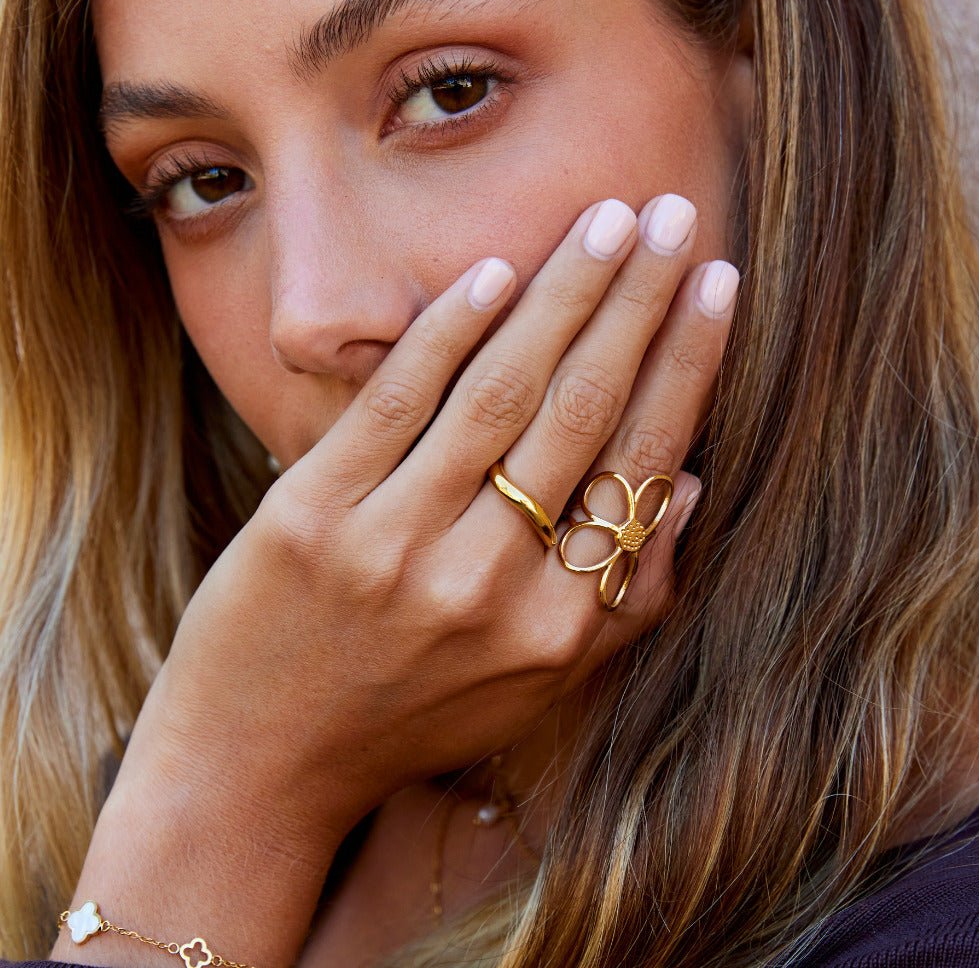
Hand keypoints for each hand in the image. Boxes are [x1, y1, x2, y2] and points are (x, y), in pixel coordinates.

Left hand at [55, 194, 736, 966]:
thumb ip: (626, 600)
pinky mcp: (311, 515)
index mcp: (556, 624)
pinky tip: (495, 271)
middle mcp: (487, 584)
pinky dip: (447, 332)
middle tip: (673, 216)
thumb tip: (688, 485)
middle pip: (581, 411)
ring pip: (499, 392)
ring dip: (562, 292)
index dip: (684, 365)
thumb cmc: (413, 715)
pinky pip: (395, 404)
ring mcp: (395, 546)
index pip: (639, 464)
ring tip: (607, 220)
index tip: (714, 284)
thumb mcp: (538, 685)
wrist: (262, 762)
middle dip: (638, 301)